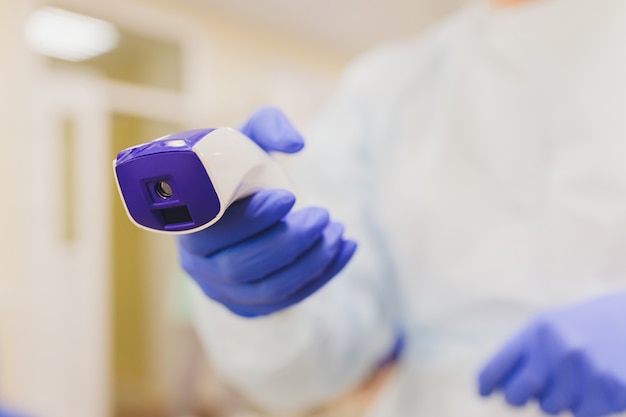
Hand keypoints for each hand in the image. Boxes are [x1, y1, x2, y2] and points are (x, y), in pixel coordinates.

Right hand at [178, 107, 356, 316]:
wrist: (244, 206)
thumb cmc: (241, 171)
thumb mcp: (248, 141)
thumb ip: (268, 127)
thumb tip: (296, 144)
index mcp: (187, 226)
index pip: (212, 234)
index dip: (250, 219)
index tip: (287, 196)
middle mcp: (199, 266)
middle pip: (242, 266)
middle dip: (289, 241)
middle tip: (323, 215)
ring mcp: (226, 292)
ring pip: (270, 289)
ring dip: (310, 261)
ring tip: (338, 230)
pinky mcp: (253, 306)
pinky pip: (290, 300)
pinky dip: (324, 275)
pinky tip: (346, 247)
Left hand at [478, 292, 625, 416]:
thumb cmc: (581, 327)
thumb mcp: (547, 328)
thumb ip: (522, 353)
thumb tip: (496, 388)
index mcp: (537, 331)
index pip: (497, 367)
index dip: (486, 383)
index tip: (483, 391)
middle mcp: (558, 350)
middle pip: (516, 395)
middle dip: (516, 398)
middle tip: (523, 395)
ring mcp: (584, 371)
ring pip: (549, 408)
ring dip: (555, 400)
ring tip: (571, 378)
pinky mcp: (609, 388)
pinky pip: (580, 415)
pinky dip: (583, 407)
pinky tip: (592, 386)